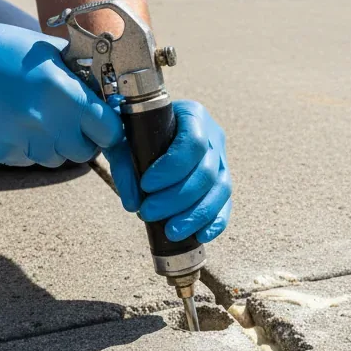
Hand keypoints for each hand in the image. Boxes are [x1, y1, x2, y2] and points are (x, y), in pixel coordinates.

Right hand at [0, 0, 125, 166]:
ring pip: (55, 159)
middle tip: (68, 122)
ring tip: (35, 118)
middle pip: (84, 152)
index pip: (108, 131)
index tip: (102, 125)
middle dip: (82, 140)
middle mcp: (45, 121)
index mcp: (64, 93)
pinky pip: (27, 159)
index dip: (108, 130)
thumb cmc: (3, 48)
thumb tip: (108, 98)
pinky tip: (13, 123)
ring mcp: (21, 139)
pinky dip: (26, 147)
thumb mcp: (50, 53)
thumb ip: (81, 79)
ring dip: (53, 145)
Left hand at [131, 101, 231, 242]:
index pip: (193, 143)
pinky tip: (200, 236)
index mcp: (193, 115)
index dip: (171, 168)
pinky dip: (216, 222)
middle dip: (177, 198)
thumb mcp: (124, 138)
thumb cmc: (136, 130)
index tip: (146, 184)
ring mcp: (222, 161)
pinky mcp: (222, 183)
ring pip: (221, 191)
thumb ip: (124, 164)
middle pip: (206, 172)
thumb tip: (134, 202)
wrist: (150, 128)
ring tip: (171, 232)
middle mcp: (213, 136)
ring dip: (196, 215)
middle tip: (148, 212)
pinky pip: (226, 204)